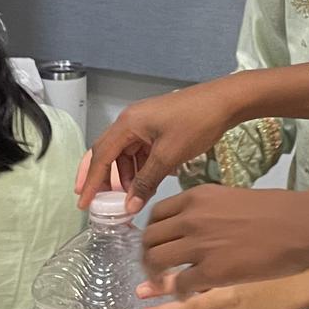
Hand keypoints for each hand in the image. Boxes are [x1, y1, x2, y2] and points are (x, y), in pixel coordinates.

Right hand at [78, 80, 244, 211]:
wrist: (225, 102)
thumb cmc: (197, 122)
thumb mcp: (169, 156)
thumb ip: (146, 182)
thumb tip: (128, 206)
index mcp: (127, 123)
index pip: (101, 156)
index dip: (91, 182)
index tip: (83, 202)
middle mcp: (130, 122)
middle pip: (107, 153)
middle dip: (101, 179)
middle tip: (97, 202)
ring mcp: (144, 124)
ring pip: (125, 155)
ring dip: (125, 177)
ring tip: (130, 198)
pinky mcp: (156, 129)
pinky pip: (140, 152)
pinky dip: (140, 169)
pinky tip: (147, 183)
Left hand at [132, 266, 308, 308]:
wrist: (298, 282)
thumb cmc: (263, 265)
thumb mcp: (236, 256)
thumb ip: (209, 260)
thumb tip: (178, 253)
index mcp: (225, 274)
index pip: (189, 279)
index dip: (164, 285)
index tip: (140, 289)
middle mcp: (228, 297)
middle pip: (190, 307)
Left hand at [140, 184, 308, 294]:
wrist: (298, 227)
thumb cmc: (274, 210)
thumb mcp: (231, 197)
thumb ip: (207, 209)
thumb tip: (195, 220)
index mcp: (195, 197)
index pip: (156, 214)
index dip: (151, 232)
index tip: (155, 244)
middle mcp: (190, 218)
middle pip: (150, 239)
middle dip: (148, 256)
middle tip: (153, 269)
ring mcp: (199, 245)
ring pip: (158, 262)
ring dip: (156, 276)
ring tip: (162, 286)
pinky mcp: (211, 271)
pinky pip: (180, 284)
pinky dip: (179, 293)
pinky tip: (186, 296)